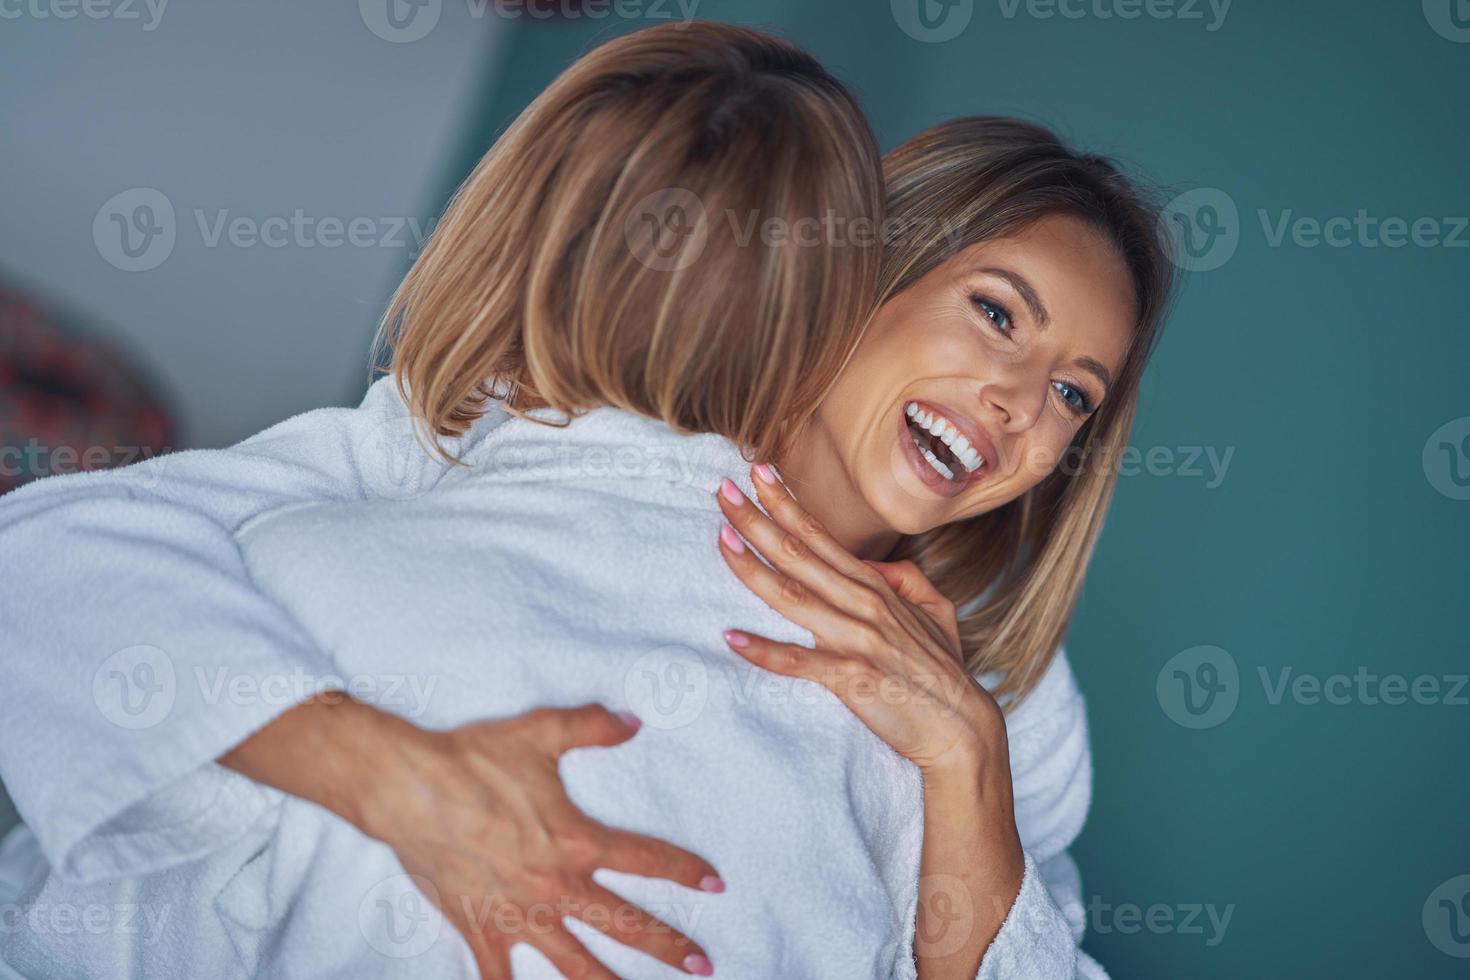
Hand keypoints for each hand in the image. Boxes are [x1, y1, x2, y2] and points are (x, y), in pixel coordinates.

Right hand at [224, 697, 720, 979]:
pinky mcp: (481, 929)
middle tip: (703, 966)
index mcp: (576, 842)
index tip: (715, 884)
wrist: (410, 790)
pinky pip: (501, 974)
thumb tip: (634, 720)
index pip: (646, 859)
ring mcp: (519, 915)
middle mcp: (555, 887)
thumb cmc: (474, 761)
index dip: (684, 870)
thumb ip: (594, 726)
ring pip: (574, 963)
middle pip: (624, 923)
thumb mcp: (542, 731)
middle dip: (668, 946)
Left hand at [714, 466, 1024, 977]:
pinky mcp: (854, 679)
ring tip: (723, 542)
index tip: (758, 473)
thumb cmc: (942, 672)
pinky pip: (802, 662)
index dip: (789, 503)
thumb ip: (904, 580)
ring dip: (754, 569)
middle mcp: (866, 605)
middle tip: (723, 492)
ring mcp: (860, 641)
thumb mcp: (936, 612)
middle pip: (802, 554)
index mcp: (878, 588)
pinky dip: (765, 650)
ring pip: (796, 597)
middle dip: (760, 520)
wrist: (964, 729)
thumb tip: (873, 564)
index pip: (823, 536)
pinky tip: (732, 638)